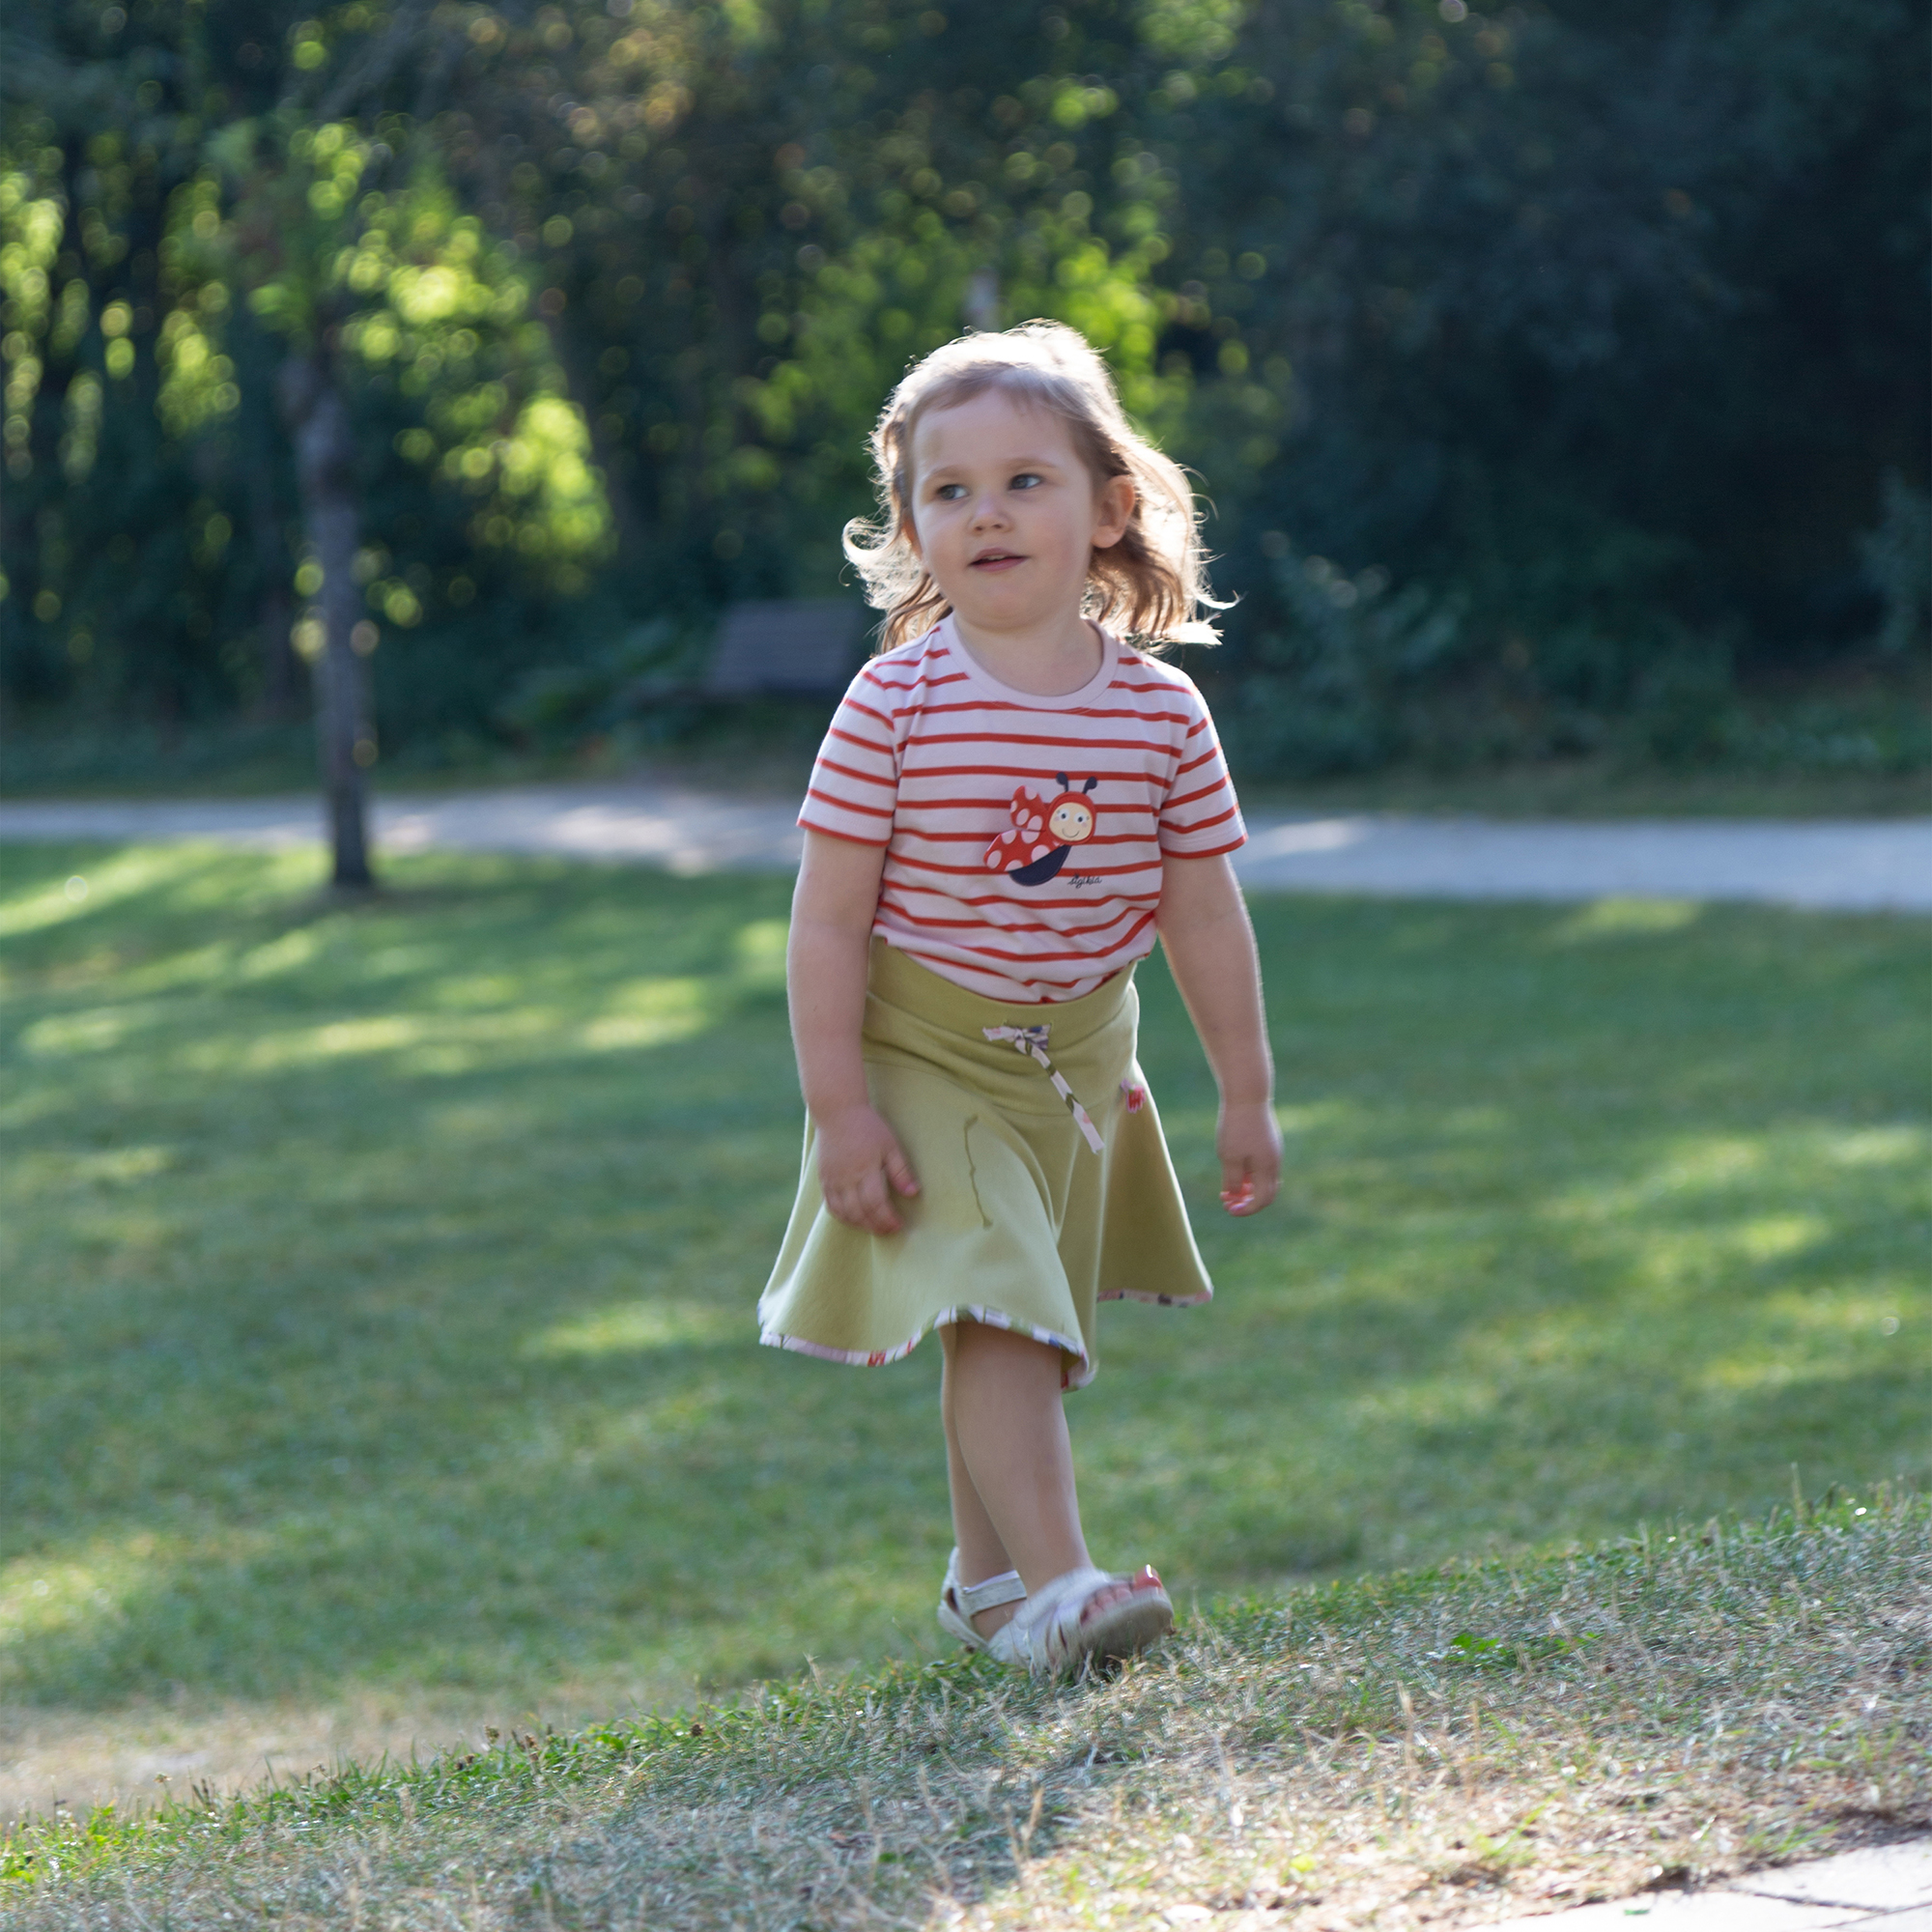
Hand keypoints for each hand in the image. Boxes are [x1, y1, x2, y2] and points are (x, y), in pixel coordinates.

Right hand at [815, 1104, 920, 1234]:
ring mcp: (832, 1180)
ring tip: (873, 1227)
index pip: (876, 1203)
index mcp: (865, 1169)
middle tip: (888, 1231)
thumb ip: (900, 1171)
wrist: (837, 1112)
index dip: (887, 1218)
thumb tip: (913, 1193)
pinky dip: (843, 1217)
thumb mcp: (890, 1145)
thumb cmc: (868, 1126)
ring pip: (844, 1213)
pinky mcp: (824, 1179)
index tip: (898, 1225)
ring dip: (859, 1224)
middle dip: (875, 1226)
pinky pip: (830, 1206)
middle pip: (860, 1212)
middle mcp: (846, 1178)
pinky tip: (854, 1219)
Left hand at [1216, 1098, 1281, 1215]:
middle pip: (1266, 1193)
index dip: (1245, 1210)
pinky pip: (1262, 1166)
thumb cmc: (1236, 1127)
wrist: (1247, 1096)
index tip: (1227, 1209)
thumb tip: (1234, 1196)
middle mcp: (1274, 1162)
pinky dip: (1250, 1175)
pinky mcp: (1269, 1142)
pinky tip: (1234, 1169)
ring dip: (1247, 1188)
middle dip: (1247, 1201)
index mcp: (1267, 1168)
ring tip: (1227, 1187)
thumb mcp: (1229, 1156)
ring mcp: (1274, 1151)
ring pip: (1264, 1180)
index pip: (1261, 1200)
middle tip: (1227, 1203)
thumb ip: (1233, 1180)